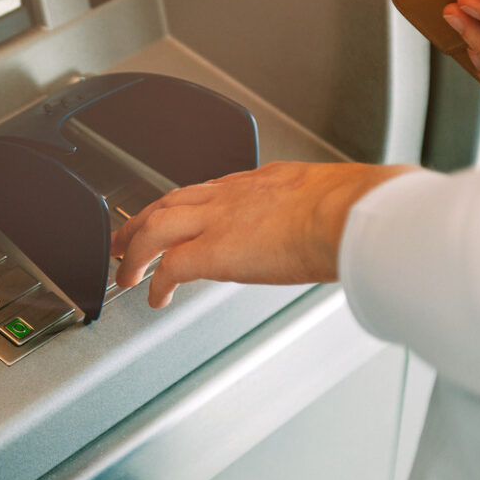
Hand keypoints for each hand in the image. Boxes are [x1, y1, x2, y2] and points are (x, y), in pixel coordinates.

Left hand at [110, 161, 415, 307]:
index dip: (187, 206)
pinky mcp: (212, 252)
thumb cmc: (354, 209)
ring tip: (125, 271)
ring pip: (155, 227)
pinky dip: (156, 283)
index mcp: (260, 181)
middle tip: (126, 237)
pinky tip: (154, 298)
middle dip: (142, 220)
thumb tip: (336, 226)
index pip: (210, 190)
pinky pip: (170, 267)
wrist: (349, 214)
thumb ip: (321, 208)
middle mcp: (231, 196)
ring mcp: (217, 221)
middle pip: (169, 202)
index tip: (179, 217)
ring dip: (136, 250)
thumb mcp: (332, 195)